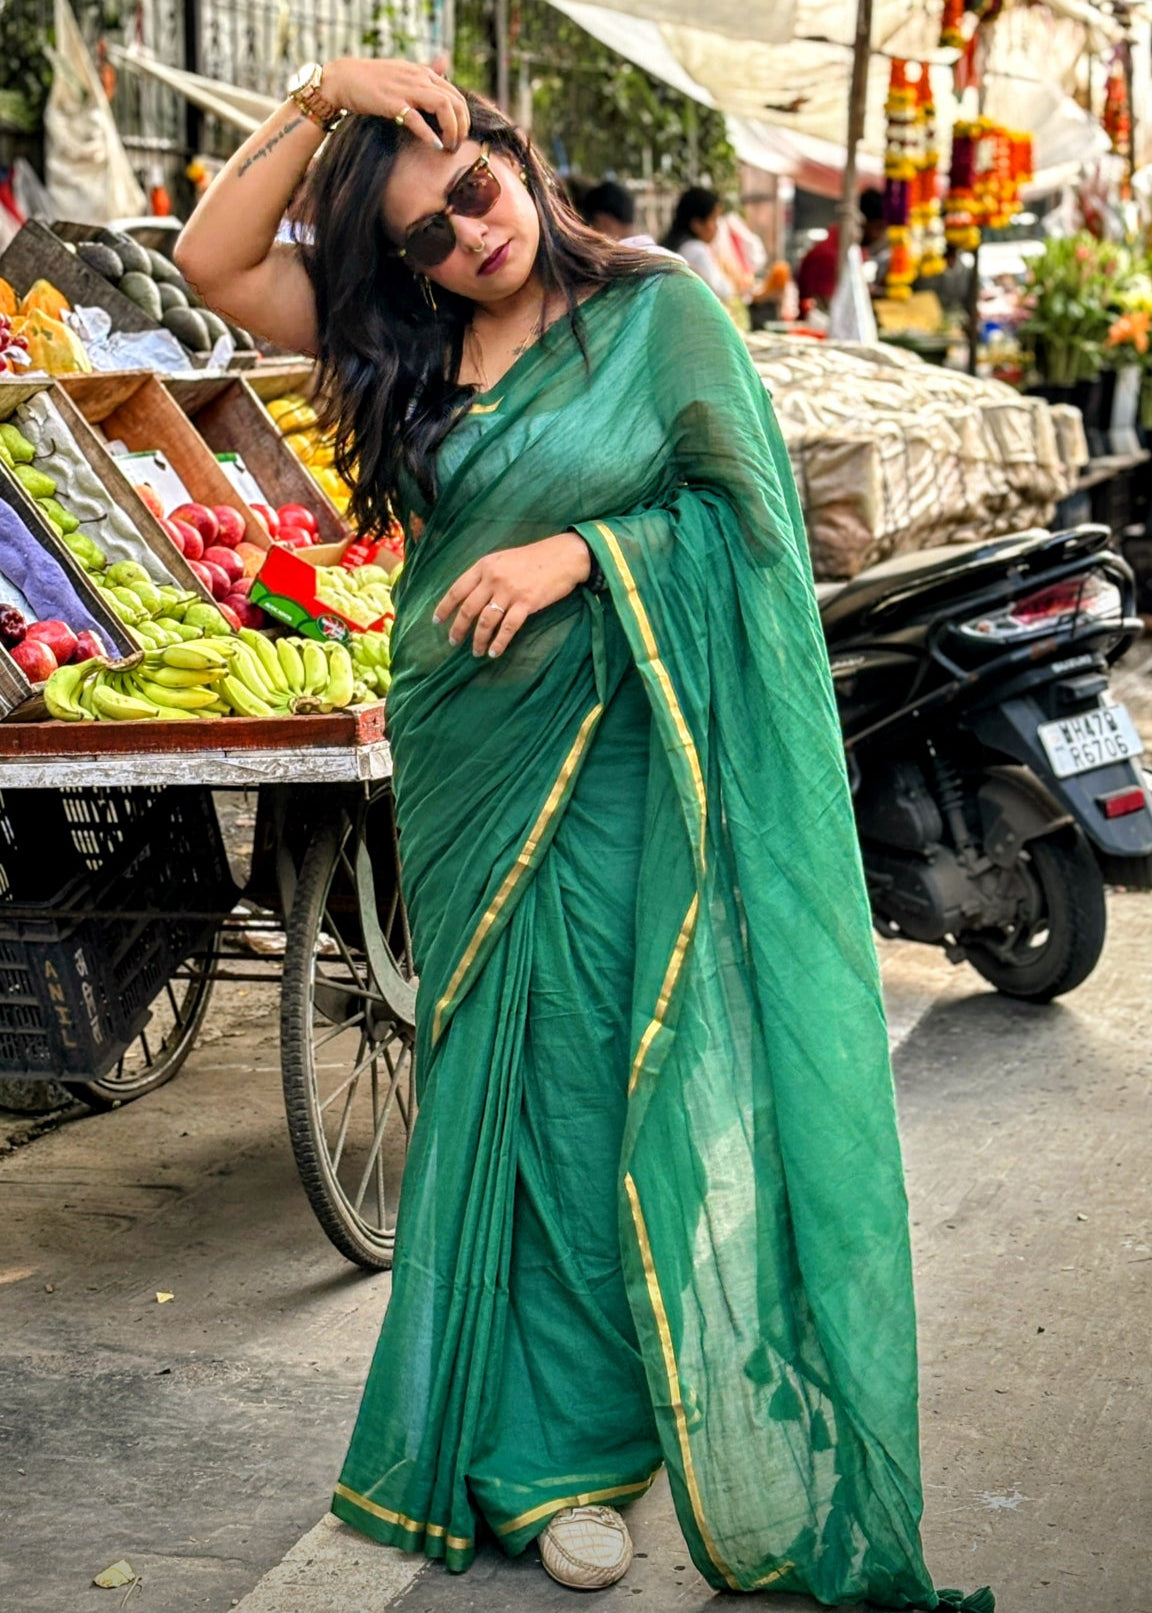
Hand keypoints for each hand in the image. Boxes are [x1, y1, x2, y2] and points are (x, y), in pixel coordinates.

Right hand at [322, 58, 469, 150]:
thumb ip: (425, 73)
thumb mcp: (403, 72)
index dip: (464, 118)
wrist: (344, 78)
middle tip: (457, 146)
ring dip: (452, 130)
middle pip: (455, 101)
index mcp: (424, 73)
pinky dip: (429, 134)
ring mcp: (406, 89)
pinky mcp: (392, 103)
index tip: (460, 136)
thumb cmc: (373, 80)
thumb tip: (445, 63)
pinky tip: (435, 146)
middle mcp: (419, 78)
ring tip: (449, 147)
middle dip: (462, 127)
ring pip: (443, 106)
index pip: (457, 94)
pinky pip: (417, 119)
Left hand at [433, 533, 592, 658]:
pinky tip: (494, 652)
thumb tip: (471, 596)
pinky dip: (499, 642)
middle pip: (468, 609)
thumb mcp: (504, 559)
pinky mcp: (526, 603)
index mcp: (484, 566)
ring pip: (486, 621)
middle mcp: (493, 578)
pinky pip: (507, 628)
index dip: (445, 607)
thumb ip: (487, 575)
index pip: (457, 589)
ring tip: (476, 652)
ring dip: (478, 640)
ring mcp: (510, 591)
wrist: (564, 556)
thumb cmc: (535, 558)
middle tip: (453, 642)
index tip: (437, 621)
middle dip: (458, 629)